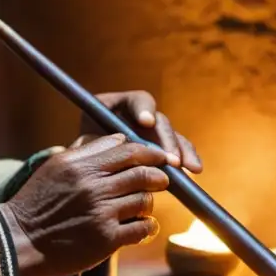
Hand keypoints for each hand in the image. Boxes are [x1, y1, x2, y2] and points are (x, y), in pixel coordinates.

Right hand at [0, 134, 169, 275]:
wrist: (19, 240)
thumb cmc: (36, 202)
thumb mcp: (55, 167)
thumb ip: (87, 151)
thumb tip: (119, 138)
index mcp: (81, 165)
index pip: (128, 151)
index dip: (150, 153)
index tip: (159, 157)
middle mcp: (93, 187)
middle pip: (142, 174)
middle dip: (158, 176)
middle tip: (162, 180)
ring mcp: (101, 213)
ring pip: (144, 201)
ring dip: (149, 202)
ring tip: (143, 205)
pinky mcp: (107, 239)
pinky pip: (142, 228)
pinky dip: (148, 226)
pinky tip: (142, 226)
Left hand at [78, 91, 201, 172]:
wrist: (85, 176)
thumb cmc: (81, 159)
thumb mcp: (82, 150)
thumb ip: (90, 146)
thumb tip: (95, 146)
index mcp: (116, 106)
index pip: (136, 100)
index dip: (143, 108)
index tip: (145, 122)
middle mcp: (137, 116)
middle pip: (159, 120)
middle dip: (166, 139)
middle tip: (169, 158)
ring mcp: (152, 132)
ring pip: (172, 136)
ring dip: (181, 150)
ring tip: (186, 168)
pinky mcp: (163, 148)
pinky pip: (179, 150)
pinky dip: (187, 159)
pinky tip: (194, 171)